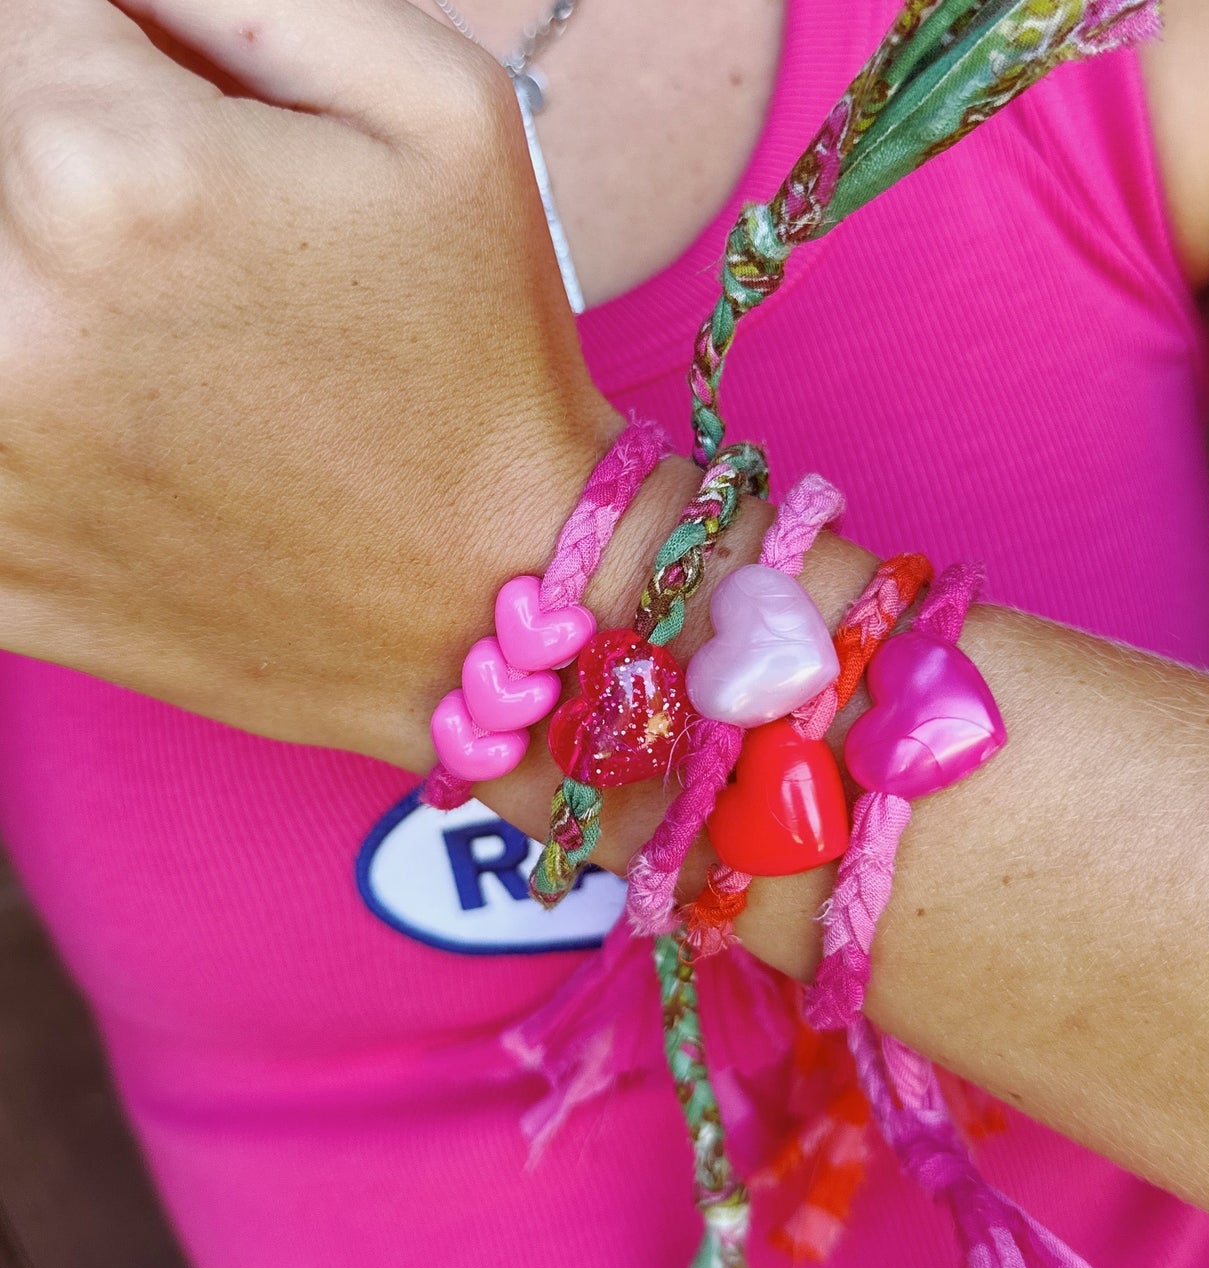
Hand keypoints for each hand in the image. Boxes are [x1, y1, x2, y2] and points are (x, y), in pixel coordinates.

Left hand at [0, 0, 617, 764]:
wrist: (502, 609)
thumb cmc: (485, 365)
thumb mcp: (438, 103)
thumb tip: (108, 0)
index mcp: (103, 168)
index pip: (20, 12)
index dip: (107, 47)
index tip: (184, 116)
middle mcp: (0, 315)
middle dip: (66, 160)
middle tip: (190, 249)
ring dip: (44, 276)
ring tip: (170, 337)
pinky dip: (29, 396)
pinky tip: (121, 418)